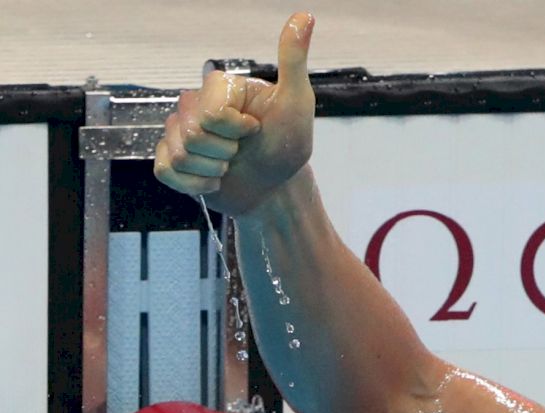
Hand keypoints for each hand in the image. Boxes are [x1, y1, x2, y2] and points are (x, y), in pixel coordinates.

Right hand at [154, 12, 315, 215]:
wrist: (277, 189)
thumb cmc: (287, 145)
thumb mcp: (296, 102)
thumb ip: (293, 60)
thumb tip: (305, 16)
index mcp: (220, 87)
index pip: (210, 113)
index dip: (234, 129)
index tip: (255, 130)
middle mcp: (196, 104)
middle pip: (192, 133)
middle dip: (224, 153)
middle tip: (242, 151)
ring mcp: (181, 132)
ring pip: (179, 155)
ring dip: (212, 171)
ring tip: (230, 166)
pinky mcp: (172, 159)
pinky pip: (166, 171)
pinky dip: (194, 185)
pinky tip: (213, 181)